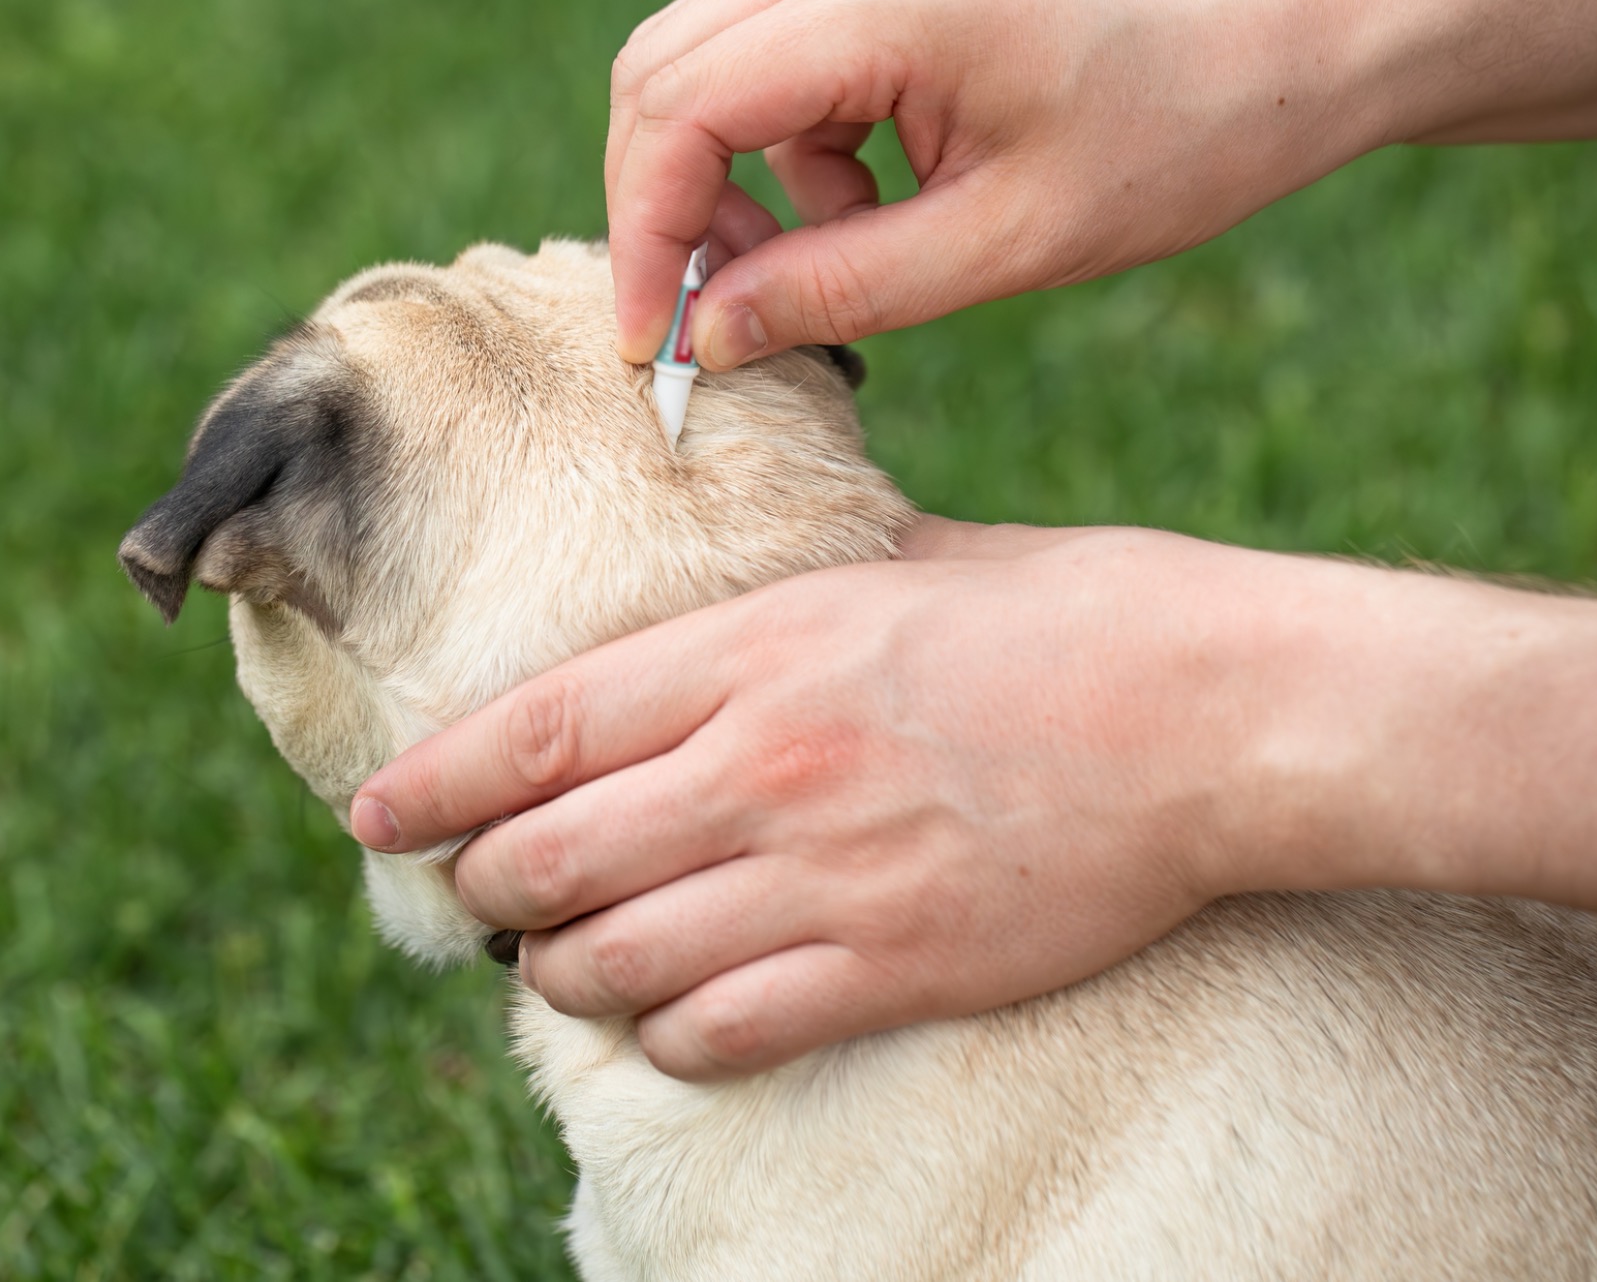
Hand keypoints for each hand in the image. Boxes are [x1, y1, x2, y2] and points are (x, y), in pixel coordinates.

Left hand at [353, 523, 1291, 1077]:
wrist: (1218, 711)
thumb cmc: (1076, 612)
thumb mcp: (911, 563)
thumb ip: (799, 592)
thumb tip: (741, 606)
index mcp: (756, 648)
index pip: (537, 730)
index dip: (435, 781)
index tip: (379, 811)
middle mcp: (762, 764)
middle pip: (551, 856)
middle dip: (489, 886)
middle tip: (480, 893)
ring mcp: (822, 874)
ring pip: (616, 958)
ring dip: (565, 970)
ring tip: (562, 961)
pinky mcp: (892, 964)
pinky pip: (721, 1029)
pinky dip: (668, 1035)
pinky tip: (666, 1022)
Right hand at [608, 0, 1596, 367]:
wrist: (1269, 52)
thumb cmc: (1166, 145)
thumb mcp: (1001, 248)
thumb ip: (841, 289)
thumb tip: (707, 335)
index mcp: (887, 4)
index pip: (680, 109)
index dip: (645, 234)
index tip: (654, 340)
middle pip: (660, 72)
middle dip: (665, 206)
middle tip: (717, 313)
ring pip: (704, 67)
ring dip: (730, 181)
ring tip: (831, 255)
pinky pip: (770, 64)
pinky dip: (786, 152)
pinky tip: (871, 200)